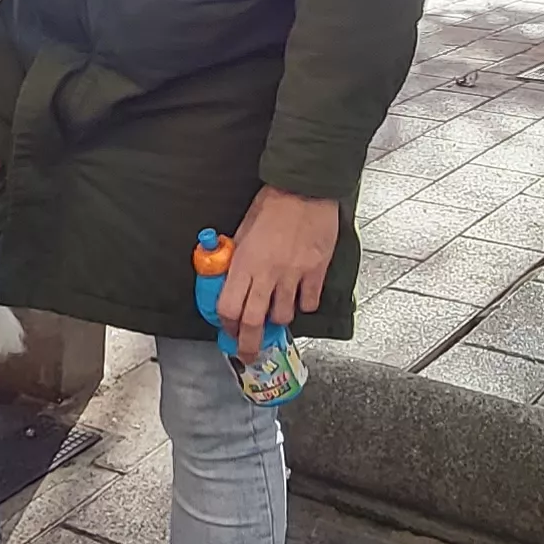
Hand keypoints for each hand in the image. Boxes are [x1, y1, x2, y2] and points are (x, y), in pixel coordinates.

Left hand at [224, 187, 340, 347]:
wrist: (305, 190)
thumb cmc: (272, 205)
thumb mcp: (243, 230)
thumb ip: (237, 258)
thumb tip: (229, 278)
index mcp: (244, 263)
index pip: (229, 307)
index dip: (227, 325)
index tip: (229, 331)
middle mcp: (267, 274)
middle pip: (253, 322)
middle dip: (249, 344)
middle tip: (249, 353)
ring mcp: (293, 275)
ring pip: (283, 316)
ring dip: (278, 319)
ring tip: (277, 313)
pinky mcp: (315, 272)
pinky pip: (309, 302)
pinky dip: (304, 304)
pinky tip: (301, 296)